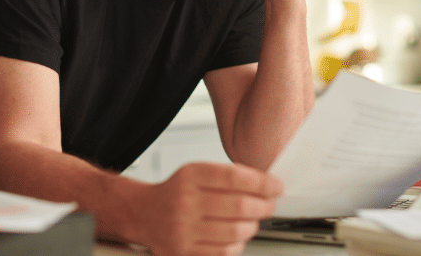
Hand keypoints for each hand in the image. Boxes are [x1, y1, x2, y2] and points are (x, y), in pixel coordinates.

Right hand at [124, 162, 282, 255]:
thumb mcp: (196, 173)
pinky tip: (237, 236)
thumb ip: (227, 176)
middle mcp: (185, 202)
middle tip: (269, 205)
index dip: (263, 183)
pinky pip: (224, 252)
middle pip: (240, 206)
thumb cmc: (175, 193)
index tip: (276, 186)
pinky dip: (237, 244)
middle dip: (264, 206)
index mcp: (190, 177)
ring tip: (253, 221)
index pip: (235, 177)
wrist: (144, 214)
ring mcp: (184, 230)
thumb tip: (265, 185)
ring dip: (253, 226)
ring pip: (236, 231)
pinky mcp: (184, 253)